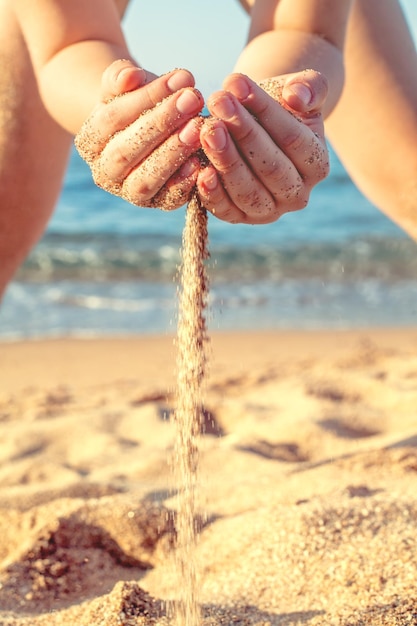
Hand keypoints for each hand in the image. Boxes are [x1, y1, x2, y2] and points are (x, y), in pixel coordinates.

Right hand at [75, 60, 204, 209]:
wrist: (153, 128)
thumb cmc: (138, 101)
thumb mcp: (127, 84)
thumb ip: (121, 76)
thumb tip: (130, 77)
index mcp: (89, 142)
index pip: (112, 119)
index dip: (145, 98)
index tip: (180, 78)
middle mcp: (104, 173)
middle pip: (126, 152)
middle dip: (161, 124)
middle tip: (193, 99)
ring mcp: (129, 193)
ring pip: (144, 180)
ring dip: (172, 153)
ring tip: (198, 127)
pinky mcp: (158, 204)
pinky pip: (168, 199)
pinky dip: (184, 183)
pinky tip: (201, 161)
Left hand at [196, 70, 328, 223]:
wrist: (256, 126)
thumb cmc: (280, 105)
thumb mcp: (300, 89)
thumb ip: (309, 87)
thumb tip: (297, 94)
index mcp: (317, 165)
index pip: (293, 138)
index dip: (265, 110)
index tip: (236, 82)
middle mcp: (297, 195)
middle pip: (271, 167)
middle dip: (243, 133)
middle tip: (217, 102)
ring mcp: (268, 211)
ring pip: (248, 191)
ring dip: (225, 160)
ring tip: (205, 128)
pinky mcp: (239, 218)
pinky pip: (225, 209)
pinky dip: (211, 192)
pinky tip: (198, 170)